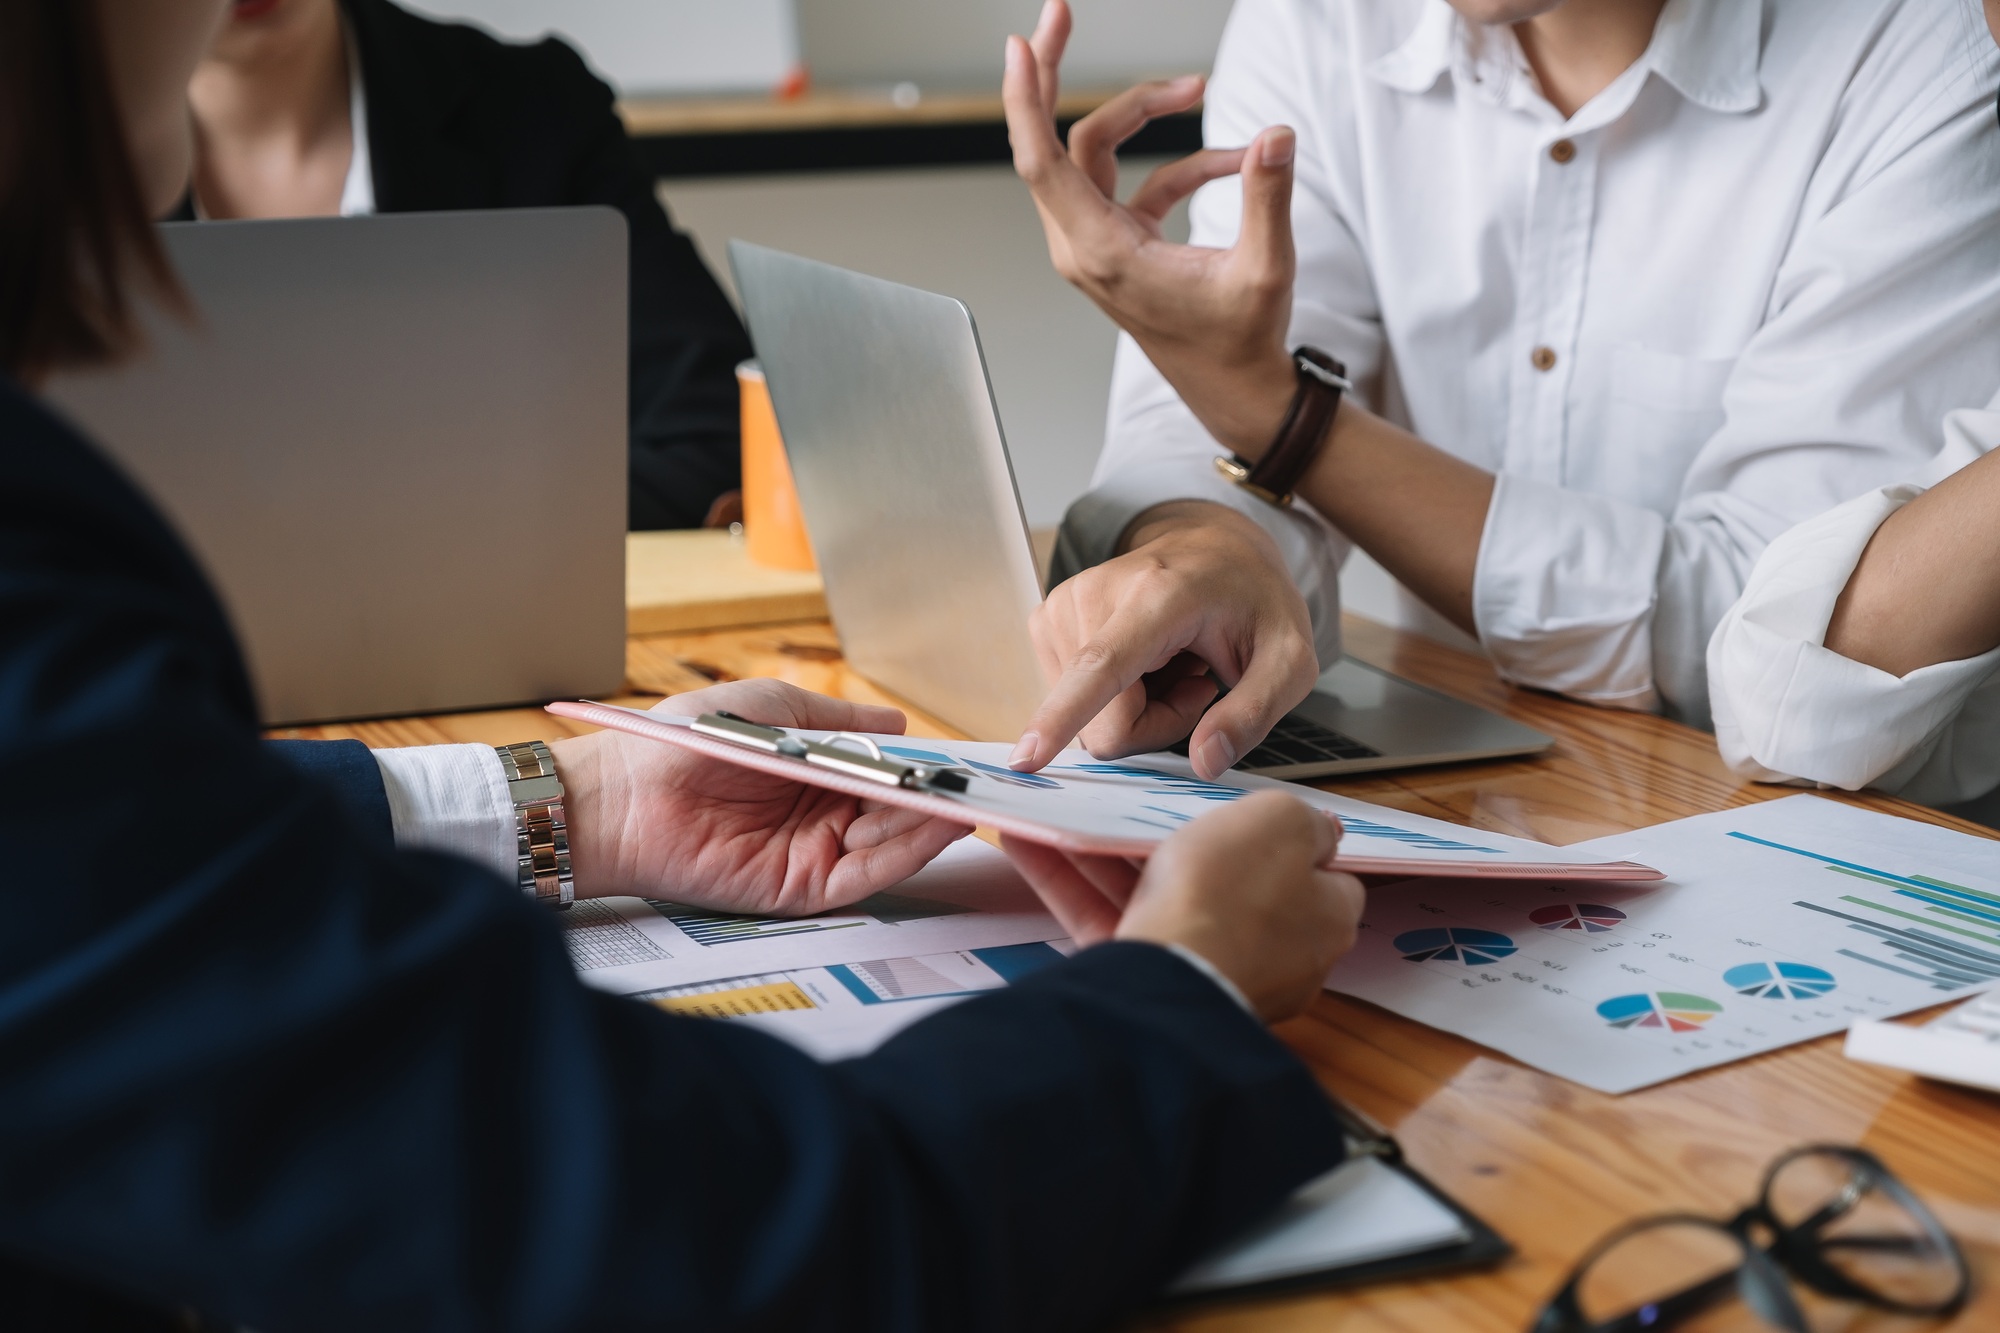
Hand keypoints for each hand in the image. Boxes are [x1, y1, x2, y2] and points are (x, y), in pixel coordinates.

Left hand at [550, 680, 971, 913]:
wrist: (624, 793)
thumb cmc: (684, 741)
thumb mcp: (770, 709)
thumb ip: (836, 719)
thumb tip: (898, 724)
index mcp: (812, 773)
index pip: (881, 775)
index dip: (921, 770)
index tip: (962, 760)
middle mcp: (818, 816)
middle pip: (893, 813)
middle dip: (934, 801)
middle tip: (976, 787)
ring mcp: (812, 854)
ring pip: (888, 845)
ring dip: (928, 826)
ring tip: (965, 803)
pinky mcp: (800, 889)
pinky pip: (865, 877)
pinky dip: (904, 855)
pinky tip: (933, 830)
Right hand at [1002, 790, 1363, 1022]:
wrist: (1165, 977)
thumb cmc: (1231, 898)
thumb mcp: (1283, 823)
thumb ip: (1301, 819)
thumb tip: (1320, 828)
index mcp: (1321, 918)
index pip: (1318, 873)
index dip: (1284, 837)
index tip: (1249, 811)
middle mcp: (1270, 954)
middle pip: (1226, 883)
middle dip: (1182, 842)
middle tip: (1151, 803)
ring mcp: (1205, 969)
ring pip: (1154, 897)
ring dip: (1110, 853)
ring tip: (1078, 809)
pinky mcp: (1147, 983)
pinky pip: (1107, 922)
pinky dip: (1072, 882)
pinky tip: (1035, 843)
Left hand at [1003, 0, 1300, 455]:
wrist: (1235, 390)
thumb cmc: (1239, 341)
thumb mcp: (1265, 269)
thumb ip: (1267, 197)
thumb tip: (1275, 136)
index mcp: (1101, 253)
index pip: (1041, 163)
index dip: (1026, 100)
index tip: (1024, 44)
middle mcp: (1085, 248)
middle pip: (1052, 144)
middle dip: (1056, 75)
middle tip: (1060, 11)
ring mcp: (1098, 246)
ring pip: (1094, 155)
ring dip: (1142, 113)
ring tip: (1197, 88)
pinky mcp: (1120, 245)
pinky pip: (1134, 182)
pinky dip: (1178, 162)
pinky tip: (1231, 161)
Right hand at [1010, 500, 1318, 777]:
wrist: (1215, 548)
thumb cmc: (1253, 601)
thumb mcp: (1291, 658)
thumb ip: (1255, 712)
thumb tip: (1204, 762)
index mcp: (1157, 596)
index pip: (1101, 668)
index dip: (1064, 717)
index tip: (1026, 758)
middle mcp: (1094, 595)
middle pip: (1105, 722)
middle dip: (1154, 723)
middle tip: (1196, 678)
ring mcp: (1062, 605)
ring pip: (1088, 719)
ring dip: (1137, 708)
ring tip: (1174, 662)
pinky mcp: (1047, 620)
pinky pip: (1075, 700)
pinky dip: (1115, 695)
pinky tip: (1147, 660)